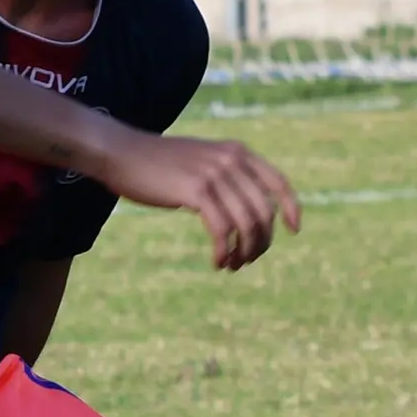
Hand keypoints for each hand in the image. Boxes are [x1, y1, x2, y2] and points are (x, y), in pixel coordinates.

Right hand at [82, 126, 301, 270]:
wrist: (122, 153)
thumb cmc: (159, 163)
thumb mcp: (202, 160)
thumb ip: (228, 176)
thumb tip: (250, 212)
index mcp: (237, 152)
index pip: (278, 182)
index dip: (290, 208)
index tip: (294, 230)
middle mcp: (231, 160)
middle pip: (263, 212)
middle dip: (261, 242)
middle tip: (246, 260)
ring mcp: (214, 175)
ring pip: (246, 224)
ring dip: (244, 252)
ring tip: (232, 264)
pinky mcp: (196, 192)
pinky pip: (223, 231)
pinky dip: (224, 252)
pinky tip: (217, 262)